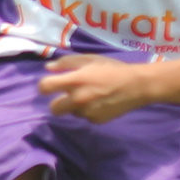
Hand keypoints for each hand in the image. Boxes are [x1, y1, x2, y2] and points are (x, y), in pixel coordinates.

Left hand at [38, 55, 157, 122]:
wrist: (135, 85)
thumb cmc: (111, 68)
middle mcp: (78, 99)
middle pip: (53, 108)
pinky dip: (89, 110)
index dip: (44, 86)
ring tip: (92, 95)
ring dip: (76, 105)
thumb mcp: (89, 59)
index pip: (45, 87)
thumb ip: (66, 63)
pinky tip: (100, 102)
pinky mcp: (95, 120)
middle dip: (57, 102)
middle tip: (67, 95)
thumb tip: (48, 69)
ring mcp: (86, 112)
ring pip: (71, 112)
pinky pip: (85, 116)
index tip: (49, 86)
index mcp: (75, 81)